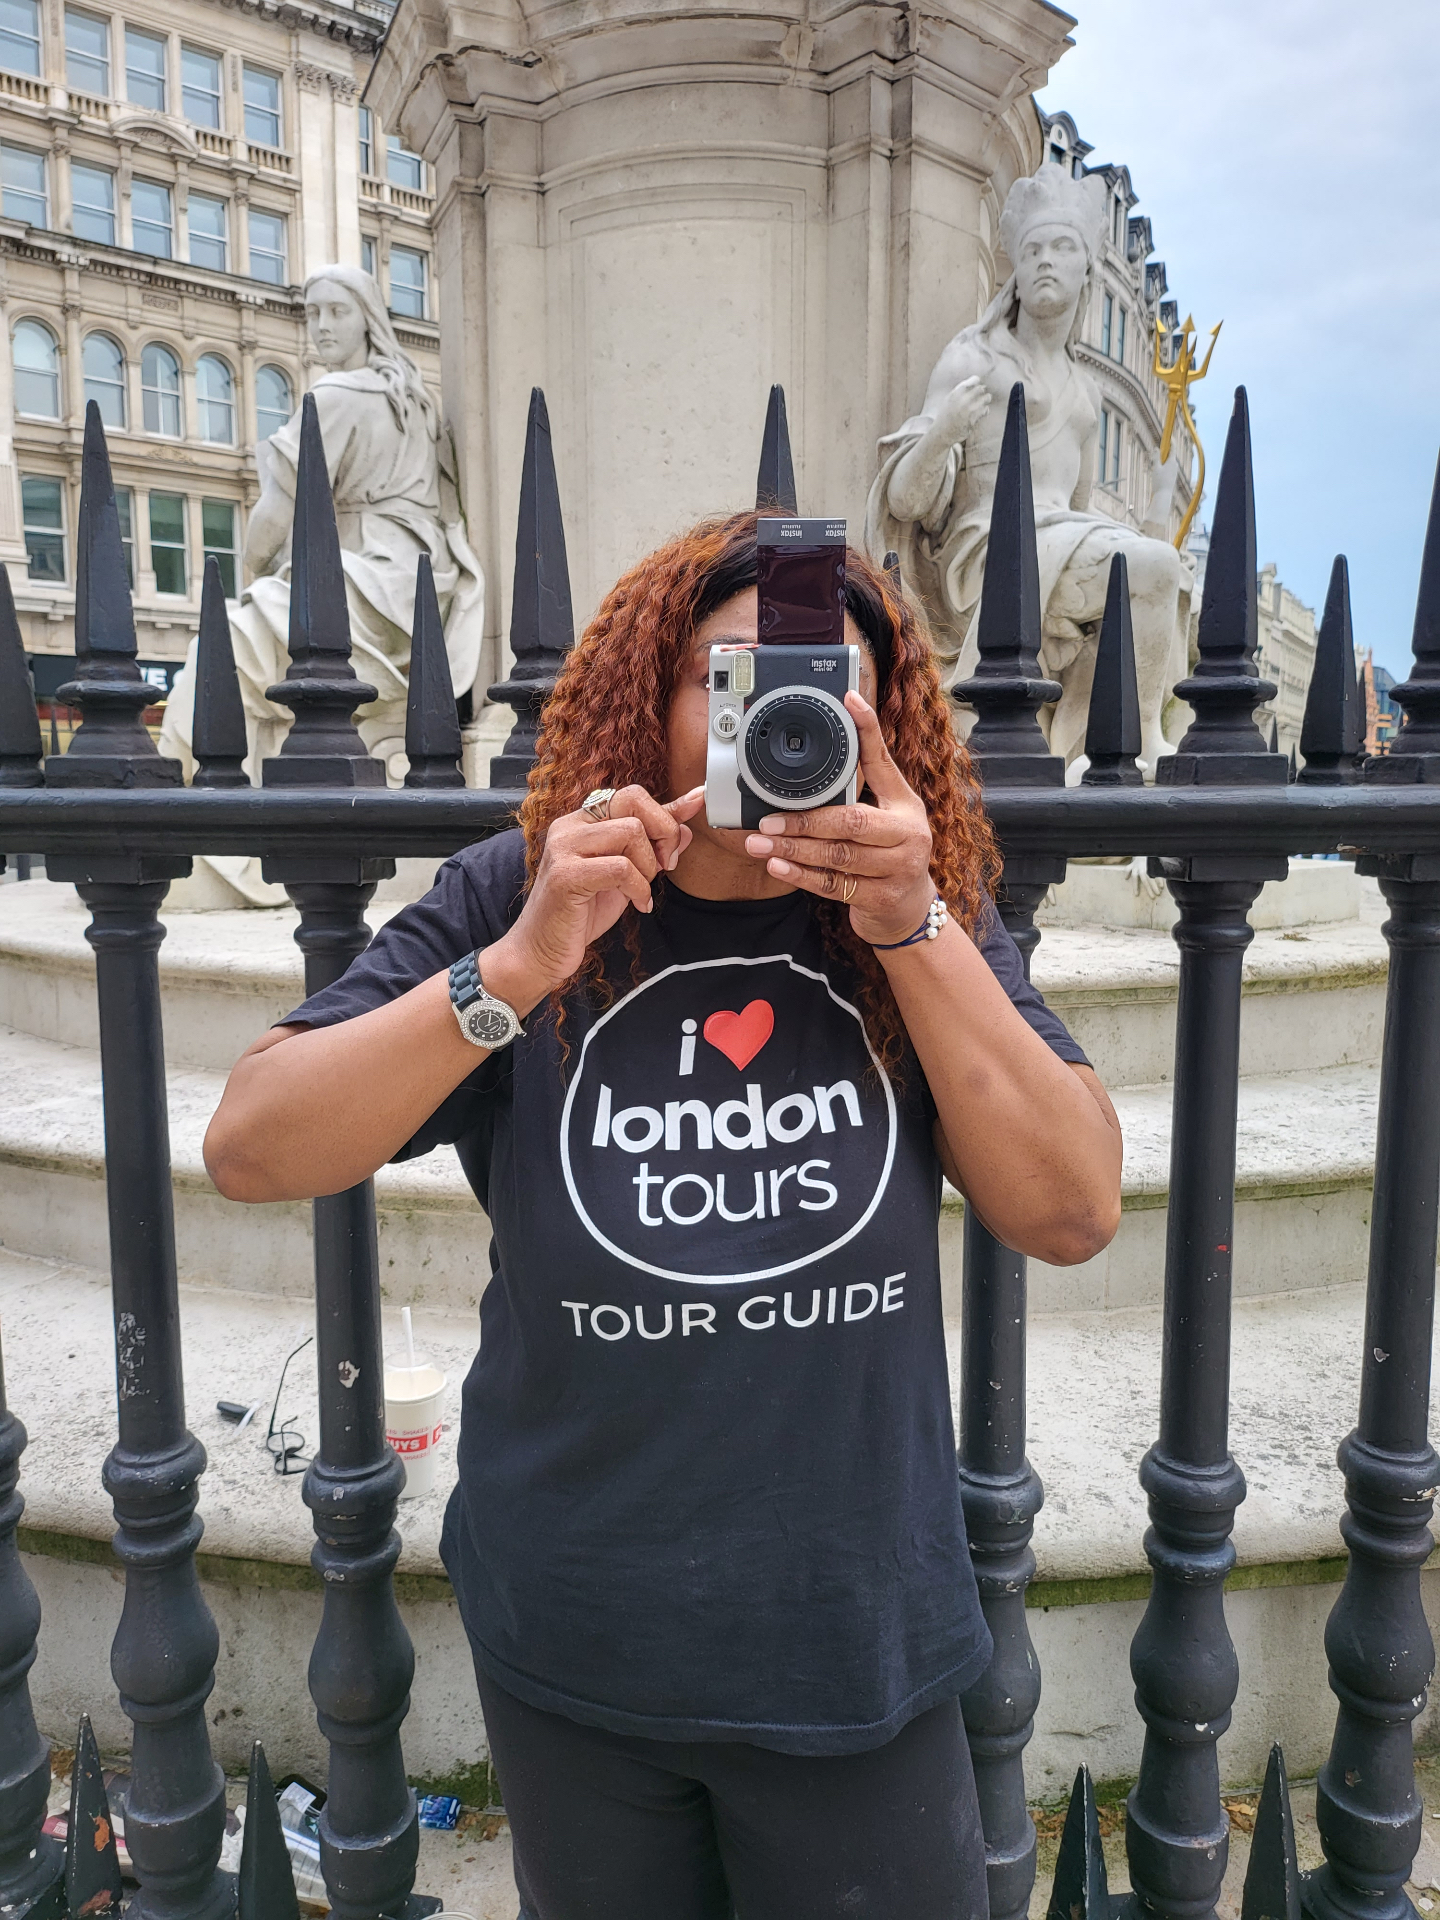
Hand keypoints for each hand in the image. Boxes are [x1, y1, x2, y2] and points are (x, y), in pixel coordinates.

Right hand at [499, 785, 704, 997]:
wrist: (542, 951)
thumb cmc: (580, 913)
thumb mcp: (625, 874)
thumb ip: (652, 846)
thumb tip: (687, 822)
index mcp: (581, 821)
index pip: (633, 795)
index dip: (665, 816)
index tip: (672, 850)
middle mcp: (569, 826)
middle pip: (634, 801)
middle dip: (663, 833)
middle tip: (664, 866)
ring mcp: (564, 848)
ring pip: (631, 832)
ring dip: (649, 866)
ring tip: (641, 890)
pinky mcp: (565, 875)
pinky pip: (621, 868)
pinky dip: (640, 888)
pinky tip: (638, 904)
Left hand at [742, 694, 936, 946]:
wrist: (909, 910)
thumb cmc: (892, 853)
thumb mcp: (889, 815)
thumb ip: (866, 782)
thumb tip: (836, 735)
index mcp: (907, 807)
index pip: (884, 763)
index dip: (868, 730)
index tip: (848, 700)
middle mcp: (909, 836)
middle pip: (852, 823)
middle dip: (804, 821)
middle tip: (767, 821)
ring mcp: (898, 870)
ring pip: (838, 856)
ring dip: (794, 849)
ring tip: (760, 844)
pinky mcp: (880, 900)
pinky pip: (833, 886)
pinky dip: (801, 876)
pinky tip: (778, 867)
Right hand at [936, 375, 991, 443]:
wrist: (941, 433)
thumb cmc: (946, 415)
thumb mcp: (949, 398)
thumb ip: (961, 388)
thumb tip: (976, 378)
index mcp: (955, 393)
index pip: (974, 380)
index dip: (977, 382)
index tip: (976, 387)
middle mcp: (961, 400)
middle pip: (980, 389)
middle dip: (983, 392)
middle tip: (982, 396)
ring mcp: (967, 410)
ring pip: (985, 399)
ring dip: (986, 400)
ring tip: (983, 403)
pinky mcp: (972, 420)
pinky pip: (984, 410)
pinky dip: (985, 410)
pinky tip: (982, 412)